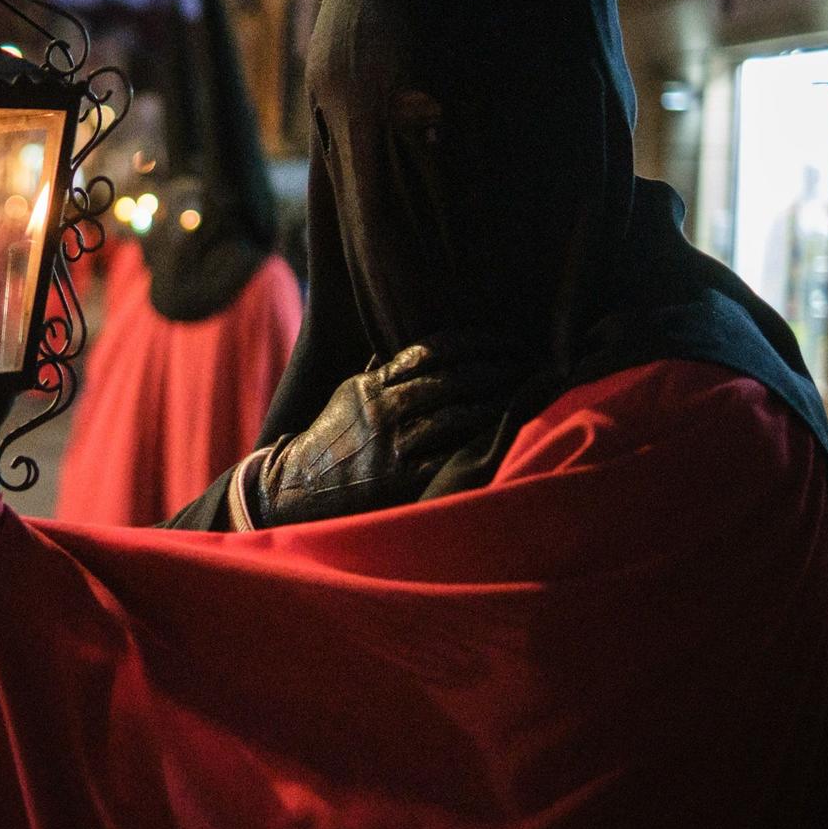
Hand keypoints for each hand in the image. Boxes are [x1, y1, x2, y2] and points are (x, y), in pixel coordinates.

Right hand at [234, 335, 528, 527]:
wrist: (298, 488)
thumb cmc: (330, 441)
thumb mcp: (347, 397)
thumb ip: (379, 374)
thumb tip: (403, 350)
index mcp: (372, 386)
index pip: (430, 352)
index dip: (473, 342)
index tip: (504, 339)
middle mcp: (383, 411)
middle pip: (449, 380)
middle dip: (494, 368)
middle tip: (529, 362)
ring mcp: (392, 445)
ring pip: (454, 415)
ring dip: (495, 402)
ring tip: (526, 393)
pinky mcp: (400, 479)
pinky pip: (449, 455)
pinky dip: (479, 441)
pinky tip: (504, 432)